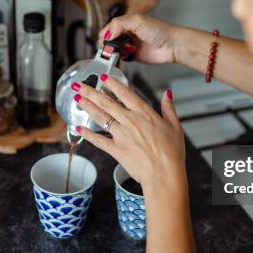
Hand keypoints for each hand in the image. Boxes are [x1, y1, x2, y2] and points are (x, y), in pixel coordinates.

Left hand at [72, 74, 185, 192]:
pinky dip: (87, 134)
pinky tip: (78, 128)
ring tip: (77, 98)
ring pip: (100, 117)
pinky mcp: (116, 150)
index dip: (112, 84)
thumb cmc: (172, 153)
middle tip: (79, 84)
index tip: (103, 77)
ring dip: (87, 106)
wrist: (164, 174)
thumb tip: (167, 94)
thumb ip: (169, 108)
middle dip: (91, 92)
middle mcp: (130, 121)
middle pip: (106, 102)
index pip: (125, 94)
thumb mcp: (175, 127)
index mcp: (144, 114)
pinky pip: (98, 140)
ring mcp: (121, 135)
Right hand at [98, 15, 177, 63]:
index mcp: (127, 22)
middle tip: (110, 48)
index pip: (109, 27)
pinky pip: (122, 58)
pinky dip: (121, 58)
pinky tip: (126, 55)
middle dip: (108, 44)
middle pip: (110, 39)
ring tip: (118, 52)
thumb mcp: (137, 21)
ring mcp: (131, 45)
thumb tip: (107, 34)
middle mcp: (128, 33)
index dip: (106, 34)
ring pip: (115, 49)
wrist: (172, 45)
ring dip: (114, 51)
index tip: (105, 40)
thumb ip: (119, 24)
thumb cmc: (159, 30)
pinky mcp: (134, 56)